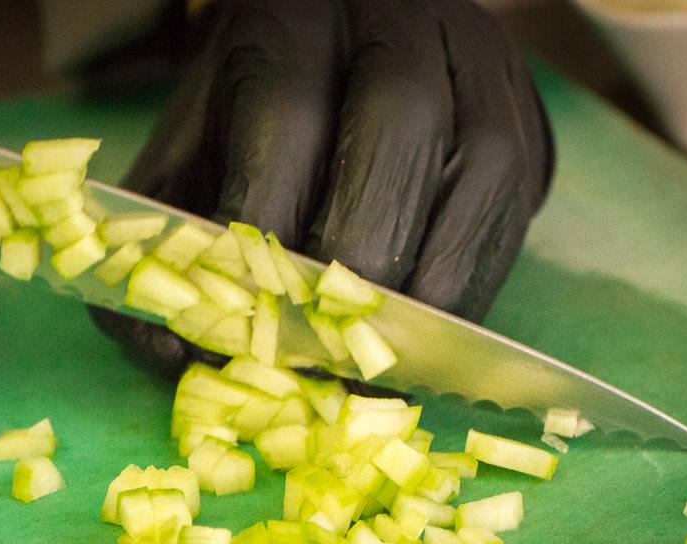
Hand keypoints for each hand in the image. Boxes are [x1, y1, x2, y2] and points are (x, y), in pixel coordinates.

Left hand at [92, 0, 553, 377]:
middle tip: (317, 352)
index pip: (286, 114)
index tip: (243, 317)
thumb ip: (162, 242)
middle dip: (356, 258)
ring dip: (425, 288)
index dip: (267, 225)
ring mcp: (475, 66)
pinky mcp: (523, 123)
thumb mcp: (191, 158)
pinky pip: (511, 212)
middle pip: (397, 124)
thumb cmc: (251, 127)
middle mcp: (397, 23)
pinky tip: (420, 343)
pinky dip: (466, 290)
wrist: (348, 64)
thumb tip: (165, 350)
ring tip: (371, 366)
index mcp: (293, 20)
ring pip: (478, 167)